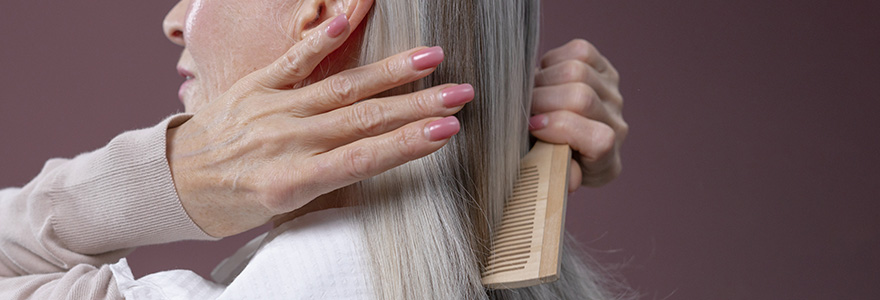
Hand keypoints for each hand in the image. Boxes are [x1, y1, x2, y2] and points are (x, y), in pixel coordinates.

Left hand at [167, 17, 472, 236]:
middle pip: (363, 118)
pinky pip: (293, 59)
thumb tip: (377, 156)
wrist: (175, 182)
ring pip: (341, 86)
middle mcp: (286, 141)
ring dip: (390, 71)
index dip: (409, 144)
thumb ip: (327, 179)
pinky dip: (323, 39)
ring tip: (430, 57)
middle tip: (460, 93)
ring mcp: (271, 108)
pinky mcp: (255, 85)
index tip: (448, 131)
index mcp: (293, 181)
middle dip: (417, 105)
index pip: (364, 158)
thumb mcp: (284, 208)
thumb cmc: (235, 202)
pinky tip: (350, 18)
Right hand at [529, 39, 627, 190]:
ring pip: (577, 71)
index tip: (532, 127)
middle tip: (524, 108)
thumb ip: (556, 177)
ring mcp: (613, 95)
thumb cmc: (547, 159)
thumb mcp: (548, 177)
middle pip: (581, 98)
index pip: (598, 139)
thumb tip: (569, 181)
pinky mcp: (604, 69)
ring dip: (543, 80)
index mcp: (606, 161)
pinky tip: (544, 79)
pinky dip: (553, 62)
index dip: (561, 128)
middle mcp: (616, 125)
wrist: (558, 140)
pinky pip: (579, 52)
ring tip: (531, 94)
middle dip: (542, 100)